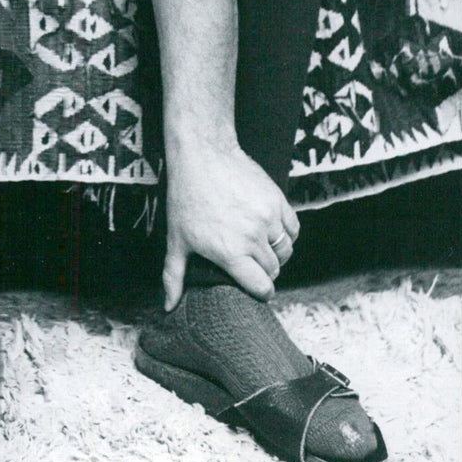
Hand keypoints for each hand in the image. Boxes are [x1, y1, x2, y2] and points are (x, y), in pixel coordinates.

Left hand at [163, 138, 299, 307]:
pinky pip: (293, 228)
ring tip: (261, 248)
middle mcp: (253, 238)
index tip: (257, 289)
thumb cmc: (187, 197)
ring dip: (276, 253)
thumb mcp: (176, 239)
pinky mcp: (277, 200)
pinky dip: (286, 233)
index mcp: (231, 252)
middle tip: (252, 264)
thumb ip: (174, 276)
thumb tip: (169, 306)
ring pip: (285, 249)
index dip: (261, 292)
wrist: (203, 155)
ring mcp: (268, 218)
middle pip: (274, 269)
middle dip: (265, 272)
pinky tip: (272, 231)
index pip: (262, 287)